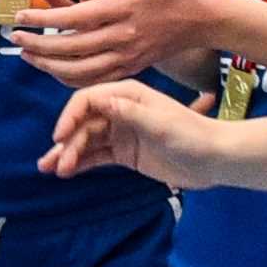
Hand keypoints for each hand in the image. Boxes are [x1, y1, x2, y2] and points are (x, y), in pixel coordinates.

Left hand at [11, 0, 224, 85]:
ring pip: (80, 71)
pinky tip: (55, 71)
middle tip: (13, 37)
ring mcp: (128, 56)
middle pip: (71, 49)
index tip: (19, 17)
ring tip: (27, 55)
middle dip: (38, 45)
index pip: (74, 19)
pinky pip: (95, 81)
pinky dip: (70, 79)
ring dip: (49, 66)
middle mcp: (123, 37)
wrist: (212, 19)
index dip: (43, 19)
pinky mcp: (133, 67)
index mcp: (125, 9)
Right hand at [41, 78, 212, 186]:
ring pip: (86, 141)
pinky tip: (65, 171)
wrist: (215, 159)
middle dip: (67, 142)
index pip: (88, 100)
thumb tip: (99, 102)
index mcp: (128, 95)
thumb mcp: (160, 123)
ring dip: (68, 153)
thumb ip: (129, 113)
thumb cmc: (192, 135)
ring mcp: (121, 132)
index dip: (70, 117)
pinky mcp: (124, 152)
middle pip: (83, 123)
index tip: (60, 137)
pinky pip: (96, 156)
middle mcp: (120, 110)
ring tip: (51, 170)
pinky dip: (80, 163)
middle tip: (57, 164)